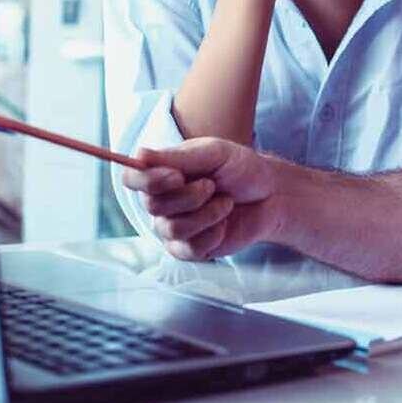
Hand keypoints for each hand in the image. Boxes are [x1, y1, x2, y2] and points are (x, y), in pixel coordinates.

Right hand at [123, 138, 279, 260]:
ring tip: (225, 202)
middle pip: (152, 205)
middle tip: (212, 185)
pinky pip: (189, 248)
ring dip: (206, 214)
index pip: (131, 178)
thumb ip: (176, 156)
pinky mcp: (189, 249)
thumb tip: (139, 154)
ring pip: (173, 228)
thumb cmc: (240, 168)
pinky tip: (224, 223)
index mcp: (161, 172)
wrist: (269, 196)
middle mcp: (161, 201)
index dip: (148, 180)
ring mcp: (172, 227)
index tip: (177, 176)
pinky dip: (213, 233)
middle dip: (189, 196)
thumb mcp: (213, 153)